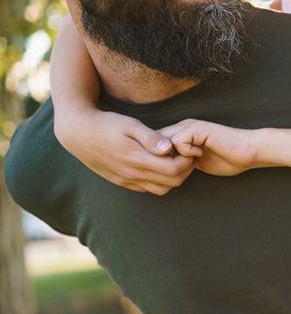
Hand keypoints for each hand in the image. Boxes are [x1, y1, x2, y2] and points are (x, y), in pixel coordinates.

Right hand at [59, 109, 193, 194]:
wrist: (78, 133)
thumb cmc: (107, 124)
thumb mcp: (130, 124)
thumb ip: (150, 137)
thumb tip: (168, 148)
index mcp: (137, 159)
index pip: (174, 170)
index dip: (187, 161)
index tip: (189, 150)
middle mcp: (132, 174)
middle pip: (172, 182)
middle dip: (185, 170)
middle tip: (187, 156)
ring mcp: (126, 180)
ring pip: (161, 189)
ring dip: (173, 178)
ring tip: (173, 160)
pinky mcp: (121, 182)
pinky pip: (147, 189)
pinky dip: (159, 181)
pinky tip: (158, 166)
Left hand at [160, 119, 259, 176]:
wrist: (249, 151)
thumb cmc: (228, 159)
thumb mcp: (196, 162)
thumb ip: (180, 162)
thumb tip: (162, 172)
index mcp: (182, 134)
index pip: (155, 145)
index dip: (158, 160)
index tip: (170, 172)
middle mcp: (182, 127)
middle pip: (154, 143)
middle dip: (161, 159)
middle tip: (179, 170)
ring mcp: (189, 126)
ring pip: (163, 142)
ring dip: (173, 158)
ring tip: (190, 164)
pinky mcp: (197, 128)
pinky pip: (177, 142)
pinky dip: (186, 153)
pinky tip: (200, 155)